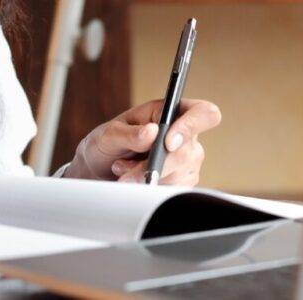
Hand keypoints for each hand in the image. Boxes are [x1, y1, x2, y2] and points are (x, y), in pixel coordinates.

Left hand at [64, 98, 221, 185]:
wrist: (99, 171)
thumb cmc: (106, 145)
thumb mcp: (109, 135)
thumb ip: (129, 134)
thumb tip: (152, 132)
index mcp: (169, 112)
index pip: (203, 113)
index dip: (191, 126)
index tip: (168, 143)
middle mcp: (184, 134)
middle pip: (188, 152)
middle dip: (155, 165)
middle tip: (126, 169)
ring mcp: (187, 159)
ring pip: (180, 175)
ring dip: (148, 178)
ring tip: (125, 171)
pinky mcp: (182, 180)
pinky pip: (175, 189)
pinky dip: (151, 187)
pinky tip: (136, 180)